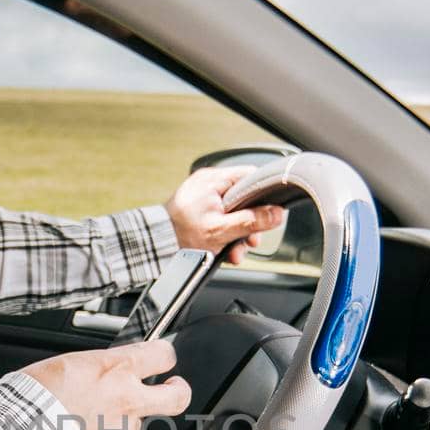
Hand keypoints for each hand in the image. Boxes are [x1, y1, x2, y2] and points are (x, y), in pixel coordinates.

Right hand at [21, 340, 191, 429]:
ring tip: (83, 422)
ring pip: (133, 425)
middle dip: (178, 391)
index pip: (161, 355)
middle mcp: (127, 400)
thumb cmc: (31, 399)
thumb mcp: (62, 365)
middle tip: (172, 389)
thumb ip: (92, 369)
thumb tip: (97, 373)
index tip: (160, 359)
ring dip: (118, 423)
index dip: (163, 356)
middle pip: (176, 396)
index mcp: (115, 370)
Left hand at [164, 165, 286, 264]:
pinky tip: (224, 251)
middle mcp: (208, 185)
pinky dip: (225, 236)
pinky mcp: (198, 212)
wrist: (153, 248)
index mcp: (213, 180)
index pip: (252, 177)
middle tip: (250, 242)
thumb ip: (251, 221)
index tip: (270, 214)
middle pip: (245, 200)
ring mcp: (203, 199)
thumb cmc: (179, 236)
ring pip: (234, 214)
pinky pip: (221, 220)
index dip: (265, 196)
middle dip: (250, 225)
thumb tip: (277, 214)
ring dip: (238, 236)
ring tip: (234, 253)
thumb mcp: (221, 231)